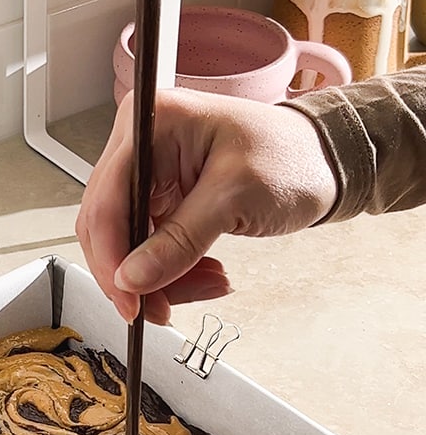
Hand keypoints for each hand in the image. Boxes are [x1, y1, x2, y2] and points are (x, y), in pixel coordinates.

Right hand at [75, 88, 338, 323]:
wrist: (328, 158)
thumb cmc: (293, 158)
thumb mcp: (235, 198)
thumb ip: (178, 242)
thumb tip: (130, 280)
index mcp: (150, 124)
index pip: (107, 200)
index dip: (112, 257)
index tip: (129, 301)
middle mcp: (138, 144)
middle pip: (107, 223)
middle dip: (133, 272)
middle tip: (156, 310)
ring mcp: (148, 170)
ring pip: (126, 240)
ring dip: (158, 275)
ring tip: (206, 285)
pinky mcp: (160, 194)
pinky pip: (148, 242)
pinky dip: (172, 267)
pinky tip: (205, 274)